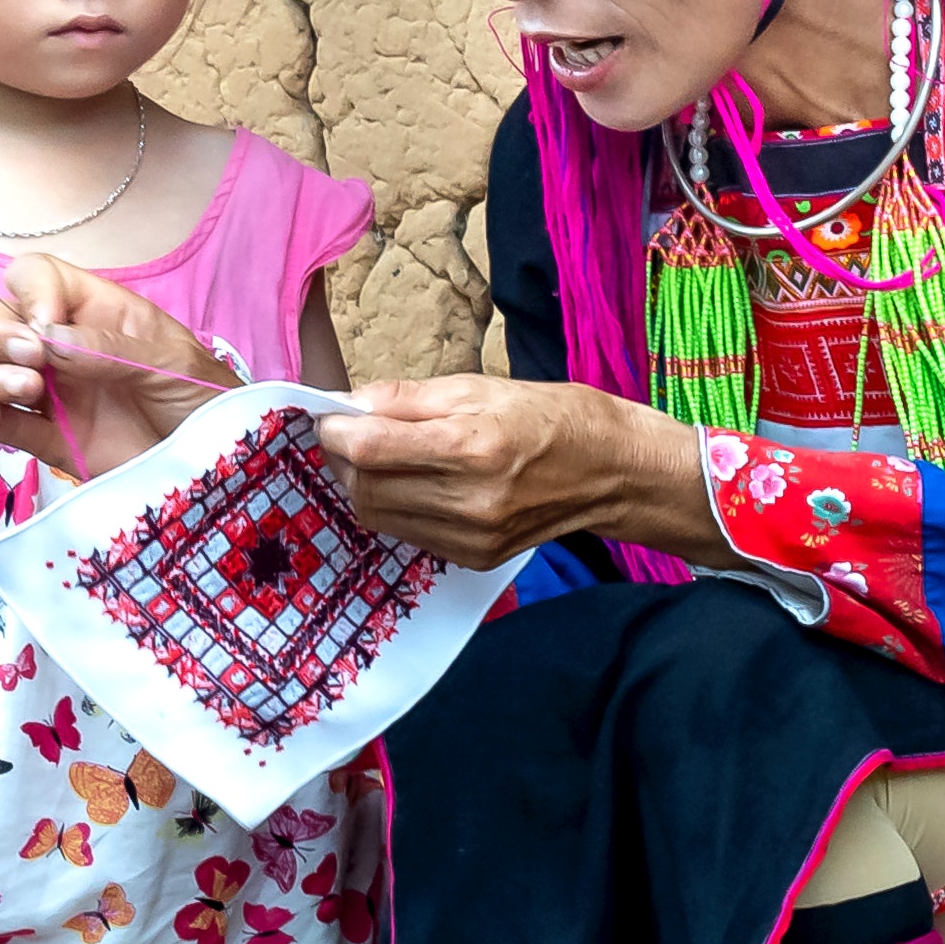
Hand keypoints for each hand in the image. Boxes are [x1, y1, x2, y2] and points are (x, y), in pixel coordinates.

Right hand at [0, 260, 226, 473]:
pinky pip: (2, 424)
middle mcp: (63, 347)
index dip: (30, 290)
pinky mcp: (49, 438)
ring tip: (29, 387)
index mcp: (95, 312)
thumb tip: (45, 337)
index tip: (44, 321)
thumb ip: (111, 349)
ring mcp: (52, 393)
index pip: (36, 277)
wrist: (220, 462)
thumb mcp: (172, 362)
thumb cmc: (205, 397)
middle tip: (29, 356)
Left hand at [314, 376, 690, 567]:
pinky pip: (407, 533)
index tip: (331, 416)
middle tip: (353, 435)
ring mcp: (472, 536)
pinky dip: (396, 507)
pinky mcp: (474, 557)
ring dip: (364, 485)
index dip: (335, 430)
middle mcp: (470, 499)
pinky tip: (417, 485)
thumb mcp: (483, 386)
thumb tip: (348, 403)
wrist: (613, 471)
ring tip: (383, 459)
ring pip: (377, 515)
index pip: (369, 448)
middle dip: (344, 459)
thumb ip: (409, 397)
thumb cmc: (553, 416)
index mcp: (472, 446)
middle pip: (364, 486)